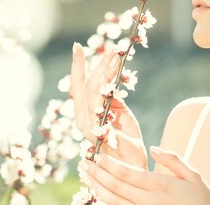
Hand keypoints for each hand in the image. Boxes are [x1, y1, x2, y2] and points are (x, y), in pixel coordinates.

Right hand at [70, 42, 147, 169]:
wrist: (132, 164)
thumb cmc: (127, 140)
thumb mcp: (123, 114)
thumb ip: (114, 100)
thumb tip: (112, 86)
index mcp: (86, 111)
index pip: (80, 85)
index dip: (78, 66)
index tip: (77, 46)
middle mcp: (82, 117)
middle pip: (89, 86)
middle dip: (100, 66)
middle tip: (112, 50)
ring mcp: (87, 126)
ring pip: (93, 94)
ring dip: (105, 75)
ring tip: (114, 59)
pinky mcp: (95, 133)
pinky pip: (98, 109)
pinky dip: (103, 95)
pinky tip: (109, 82)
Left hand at [78, 146, 209, 204]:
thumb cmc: (201, 199)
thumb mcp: (193, 175)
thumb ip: (172, 160)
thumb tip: (153, 148)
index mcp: (159, 186)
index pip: (127, 174)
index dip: (109, 165)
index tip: (97, 156)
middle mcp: (148, 201)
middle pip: (115, 186)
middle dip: (97, 173)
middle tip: (82, 163)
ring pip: (113, 201)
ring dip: (97, 187)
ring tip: (86, 176)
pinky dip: (106, 201)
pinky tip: (98, 193)